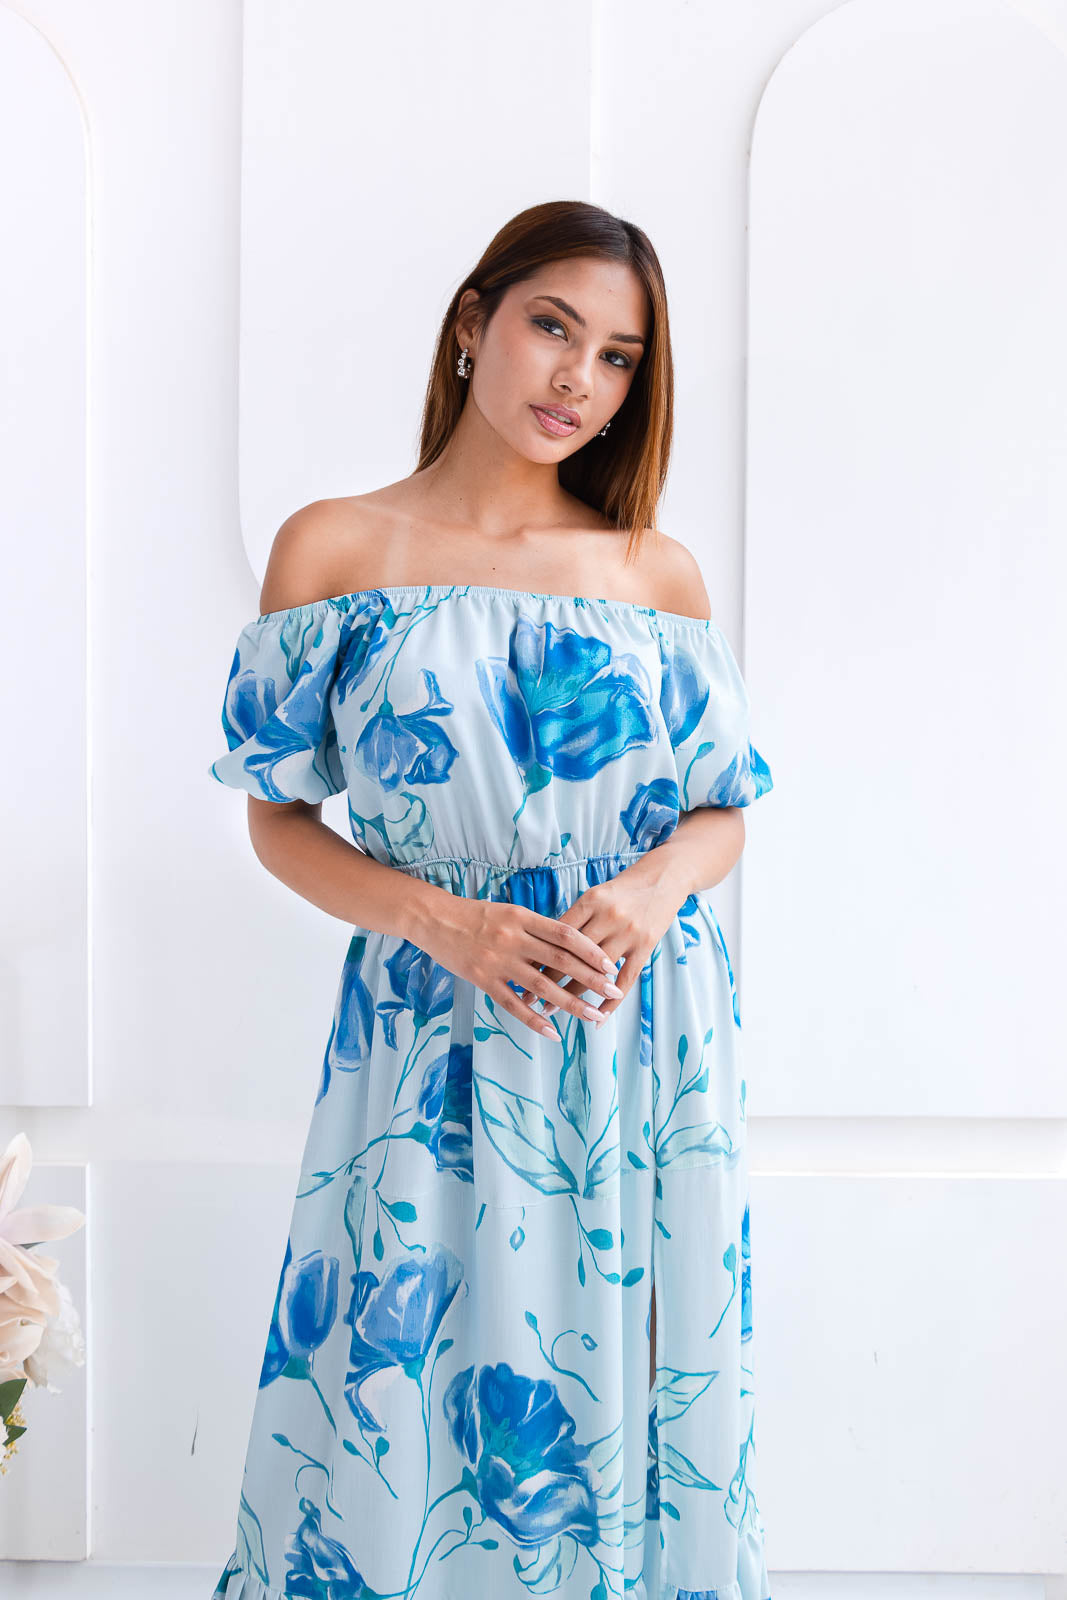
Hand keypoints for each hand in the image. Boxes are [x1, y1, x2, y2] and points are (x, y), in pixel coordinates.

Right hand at [417, 896, 623, 1039]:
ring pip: (542, 986)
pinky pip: (513, 1004)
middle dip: (591, 978)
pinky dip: (534, 1020)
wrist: (434, 919)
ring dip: (571, 1003)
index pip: (565, 935)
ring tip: (594, 1015)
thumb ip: (536, 928)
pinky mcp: (482, 979)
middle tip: (613, 992)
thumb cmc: (475, 915)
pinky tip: (553, 1033)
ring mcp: (498, 961)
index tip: (610, 965)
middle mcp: (513, 938)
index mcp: (523, 917)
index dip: (591, 951)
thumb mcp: (509, 912)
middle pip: (560, 961)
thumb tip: (569, 946)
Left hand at [517, 865, 690, 1026]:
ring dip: (572, 995)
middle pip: (573, 954)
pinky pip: (626, 980)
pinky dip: (611, 1003)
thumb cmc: (622, 889)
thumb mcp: (596, 894)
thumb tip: (543, 944)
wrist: (663, 878)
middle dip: (548, 978)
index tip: (520, 971)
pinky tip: (597, 1019)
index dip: (538, 954)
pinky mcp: (646, 947)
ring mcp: (628, 933)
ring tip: (552, 1010)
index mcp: (591, 900)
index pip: (558, 933)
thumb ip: (575, 918)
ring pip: (595, 972)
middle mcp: (608, 916)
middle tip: (528, 998)